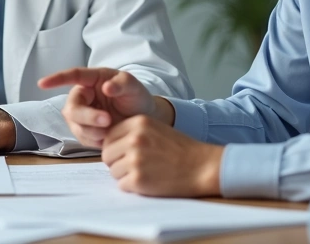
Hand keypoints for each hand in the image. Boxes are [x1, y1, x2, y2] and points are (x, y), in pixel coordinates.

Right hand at [38, 67, 168, 147]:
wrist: (144, 121)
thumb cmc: (136, 98)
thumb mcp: (134, 86)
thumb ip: (122, 84)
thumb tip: (106, 87)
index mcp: (93, 80)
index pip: (72, 76)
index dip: (57, 79)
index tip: (42, 84)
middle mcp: (84, 97)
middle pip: (72, 108)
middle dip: (87, 117)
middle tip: (108, 121)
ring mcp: (82, 115)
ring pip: (76, 126)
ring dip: (93, 130)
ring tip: (112, 130)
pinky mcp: (85, 132)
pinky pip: (82, 138)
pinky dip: (95, 140)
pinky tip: (108, 137)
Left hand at [102, 115, 222, 196]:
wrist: (202, 166)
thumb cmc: (180, 149)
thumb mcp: (155, 128)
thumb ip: (132, 132)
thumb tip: (107, 144)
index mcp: (137, 122)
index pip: (108, 137)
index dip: (116, 149)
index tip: (127, 154)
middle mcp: (134, 139)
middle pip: (107, 155)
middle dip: (117, 163)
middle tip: (135, 167)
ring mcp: (135, 159)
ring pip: (113, 171)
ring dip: (125, 176)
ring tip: (146, 173)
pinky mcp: (138, 179)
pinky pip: (122, 185)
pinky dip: (132, 187)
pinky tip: (149, 181)